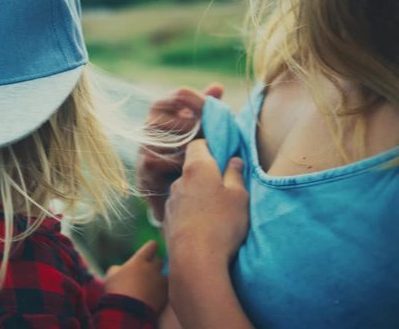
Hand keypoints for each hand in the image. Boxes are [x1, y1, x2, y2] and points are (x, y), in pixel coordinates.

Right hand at [104, 241, 166, 312]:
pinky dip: (161, 290)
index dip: (151, 248)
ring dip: (158, 278)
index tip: (150, 250)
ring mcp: (160, 282)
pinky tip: (154, 295)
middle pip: (159, 260)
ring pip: (164, 275)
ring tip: (151, 285)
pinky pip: (166, 289)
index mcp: (139, 261)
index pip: (152, 246)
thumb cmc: (116, 290)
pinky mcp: (165, 295)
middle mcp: (152, 268)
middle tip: (146, 271)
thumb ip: (120, 267)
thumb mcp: (111, 274)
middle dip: (154, 264)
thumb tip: (122, 269)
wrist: (127, 311)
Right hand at [137, 84, 223, 221]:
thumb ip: (206, 108)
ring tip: (205, 157)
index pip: (181, 94)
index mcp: (163, 109)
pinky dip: (181, 166)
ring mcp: (144, 146)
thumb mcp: (199, 129)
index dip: (203, 102)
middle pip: (181, 117)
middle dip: (199, 131)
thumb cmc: (188, 154)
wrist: (172, 193)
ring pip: (173, 140)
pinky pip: (165, 162)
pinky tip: (192, 171)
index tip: (217, 116)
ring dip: (192, 149)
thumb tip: (217, 86)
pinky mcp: (144, 168)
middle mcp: (150, 125)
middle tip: (214, 140)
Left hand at [164, 139, 248, 268]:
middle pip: (192, 169)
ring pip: (186, 190)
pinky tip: (203, 227)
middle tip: (226, 188)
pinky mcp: (167, 220)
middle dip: (207, 174)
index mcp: (197, 168)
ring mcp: (170, 201)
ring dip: (199, 195)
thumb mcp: (239, 197)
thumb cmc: (222, 224)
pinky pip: (181, 209)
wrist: (194, 259)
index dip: (210, 147)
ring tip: (216, 212)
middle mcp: (179, 181)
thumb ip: (235, 175)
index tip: (223, 157)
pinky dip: (191, 212)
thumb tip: (233, 160)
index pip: (198, 145)